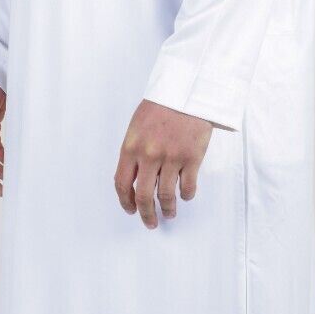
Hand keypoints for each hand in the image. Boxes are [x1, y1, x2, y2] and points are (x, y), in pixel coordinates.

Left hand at [114, 99, 215, 227]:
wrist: (188, 91)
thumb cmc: (162, 106)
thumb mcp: (137, 126)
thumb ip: (134, 152)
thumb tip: (134, 179)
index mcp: (131, 147)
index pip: (122, 183)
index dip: (126, 201)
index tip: (131, 209)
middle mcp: (149, 155)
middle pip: (143, 196)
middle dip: (146, 214)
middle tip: (150, 223)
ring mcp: (171, 157)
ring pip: (166, 195)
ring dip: (168, 209)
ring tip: (170, 214)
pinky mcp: (192, 158)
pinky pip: (188, 186)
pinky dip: (187, 195)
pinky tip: (186, 196)